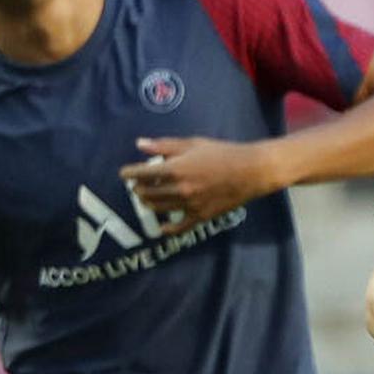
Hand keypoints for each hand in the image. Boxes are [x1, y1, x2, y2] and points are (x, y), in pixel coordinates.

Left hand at [119, 137, 279, 233]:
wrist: (250, 171)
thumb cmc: (222, 153)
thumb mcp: (193, 144)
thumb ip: (164, 146)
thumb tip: (139, 144)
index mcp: (175, 169)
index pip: (141, 174)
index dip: (129, 173)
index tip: (124, 173)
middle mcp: (179, 189)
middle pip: (147, 193)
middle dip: (138, 188)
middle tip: (138, 185)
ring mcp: (189, 205)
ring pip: (158, 208)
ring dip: (148, 204)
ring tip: (146, 199)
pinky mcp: (201, 216)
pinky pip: (179, 227)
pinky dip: (167, 229)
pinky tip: (161, 227)